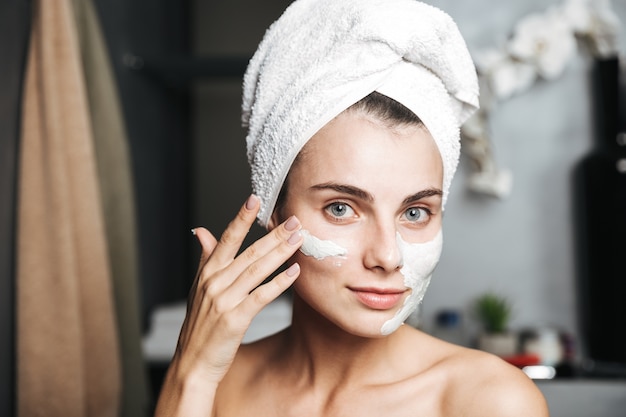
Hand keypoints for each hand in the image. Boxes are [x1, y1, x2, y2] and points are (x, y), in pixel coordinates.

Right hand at [155, 195, 301, 415]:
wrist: (194, 361)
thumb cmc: (200, 324)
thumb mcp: (198, 288)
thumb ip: (205, 258)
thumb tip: (201, 231)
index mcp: (207, 272)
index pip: (226, 239)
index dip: (241, 218)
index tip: (255, 199)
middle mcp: (214, 282)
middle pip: (249, 252)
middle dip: (273, 234)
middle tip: (294, 220)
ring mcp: (224, 300)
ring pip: (257, 270)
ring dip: (280, 253)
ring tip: (298, 239)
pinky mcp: (235, 318)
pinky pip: (261, 296)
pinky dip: (279, 282)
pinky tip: (294, 272)